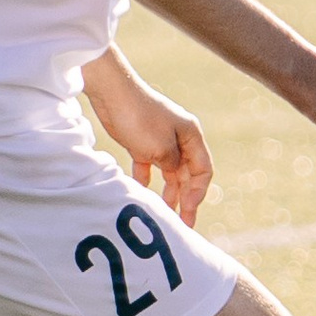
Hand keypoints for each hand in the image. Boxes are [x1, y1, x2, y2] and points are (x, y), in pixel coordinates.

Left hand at [85, 70, 214, 225]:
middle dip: (186, 197)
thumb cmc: (140, 118)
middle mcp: (180, 138)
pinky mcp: (142, 141)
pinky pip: (150, 165)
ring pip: (170, 171)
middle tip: (183, 222)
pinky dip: (148, 180)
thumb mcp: (161, 149)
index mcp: (192, 135)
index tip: (189, 210)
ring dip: (169, 191)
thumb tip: (175, 176)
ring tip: (165, 212)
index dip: (198, 192)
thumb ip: (173, 166)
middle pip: (188, 173)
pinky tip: (143, 194)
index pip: (204, 169)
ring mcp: (161, 139)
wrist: (112, 93)